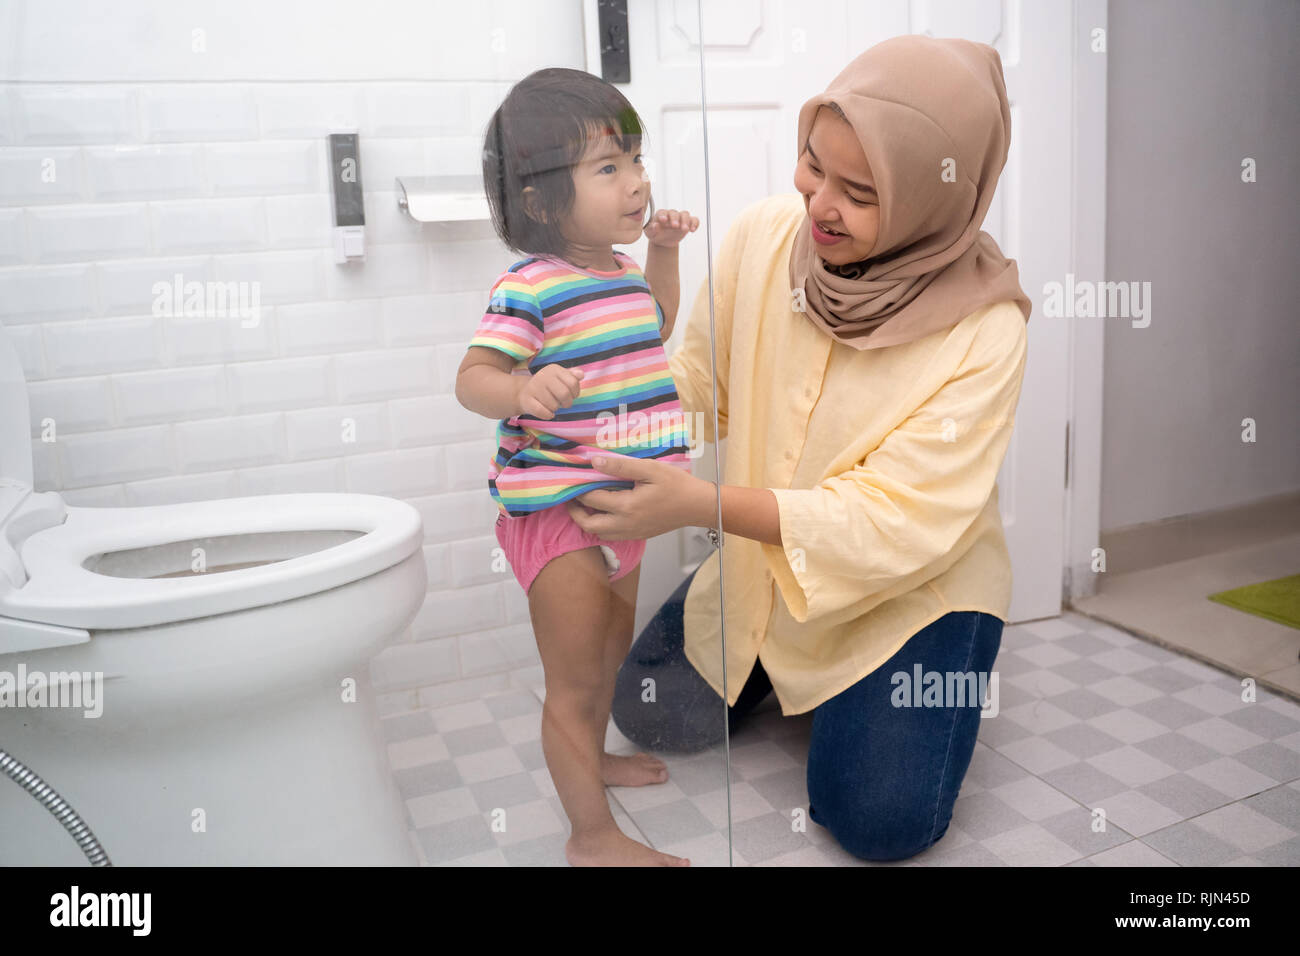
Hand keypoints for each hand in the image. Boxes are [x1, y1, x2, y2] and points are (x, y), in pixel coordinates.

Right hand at [516, 364, 583, 419]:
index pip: (573, 383)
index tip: (572, 395)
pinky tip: (547, 412)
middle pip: (565, 394)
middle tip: (564, 403)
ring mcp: (533, 387)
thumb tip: (581, 375)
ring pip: (554, 406)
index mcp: (554, 369)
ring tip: (551, 404)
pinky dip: (548, 415)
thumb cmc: (548, 386)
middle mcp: (543, 375)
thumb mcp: (561, 377)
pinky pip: (544, 413)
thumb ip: (572, 376)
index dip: (576, 393)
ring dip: (556, 408)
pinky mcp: (527, 400)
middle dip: (567, 403)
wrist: (524, 391)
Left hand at [565, 452, 714, 540]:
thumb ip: (620, 467)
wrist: (696, 506)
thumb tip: (595, 462)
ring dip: (587, 521)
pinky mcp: (637, 536)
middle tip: (571, 496)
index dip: (578, 489)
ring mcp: (631, 533)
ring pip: (598, 533)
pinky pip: (611, 536)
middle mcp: (625, 524)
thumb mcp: (649, 469)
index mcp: (626, 506)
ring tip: (584, 504)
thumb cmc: (675, 484)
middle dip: (575, 511)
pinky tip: (603, 513)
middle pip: (588, 525)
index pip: (592, 499)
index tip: (572, 478)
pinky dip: (601, 527)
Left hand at [644, 208, 699, 248]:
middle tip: (675, 226)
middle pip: (675, 213)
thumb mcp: (650, 233)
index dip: (663, 215)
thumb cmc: (655, 234)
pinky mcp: (688, 223)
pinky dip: (695, 223)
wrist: (663, 241)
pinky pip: (694, 220)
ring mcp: (680, 218)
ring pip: (685, 214)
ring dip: (685, 221)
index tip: (663, 220)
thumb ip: (652, 229)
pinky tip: (692, 230)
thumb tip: (655, 226)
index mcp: (661, 215)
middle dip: (675, 219)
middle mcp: (671, 214)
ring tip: (685, 229)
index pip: (662, 212)